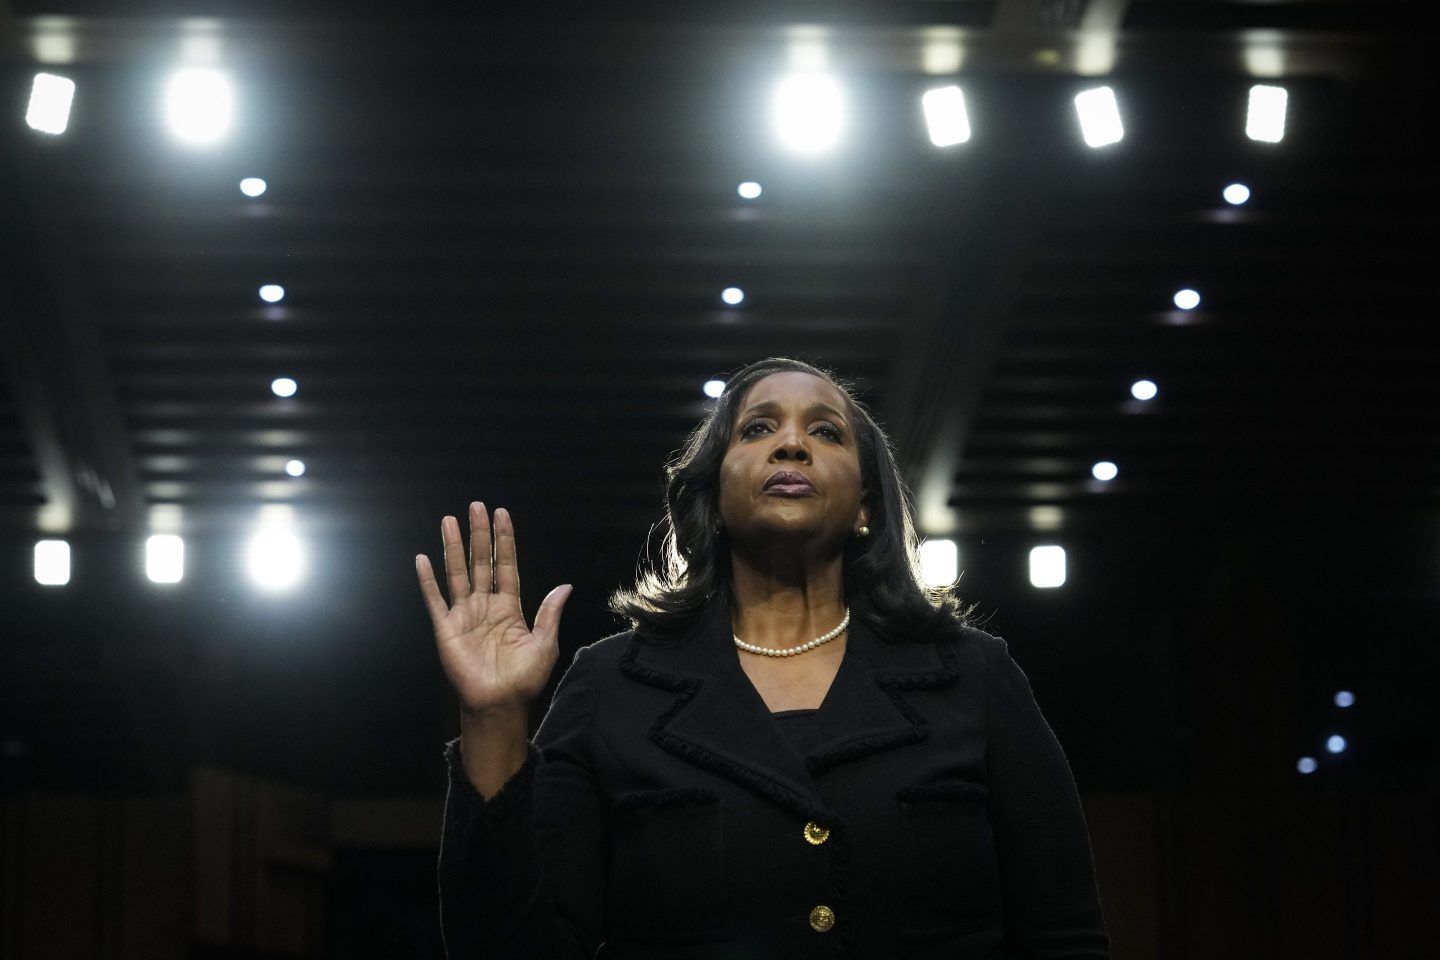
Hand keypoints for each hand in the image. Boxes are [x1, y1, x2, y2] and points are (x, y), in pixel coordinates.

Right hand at [416, 502, 571, 717]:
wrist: (499, 704)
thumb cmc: (524, 678)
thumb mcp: (544, 643)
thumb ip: (549, 613)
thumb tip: (565, 586)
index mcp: (509, 607)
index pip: (506, 565)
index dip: (504, 540)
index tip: (501, 514)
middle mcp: (485, 605)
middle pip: (481, 561)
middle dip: (479, 534)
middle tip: (476, 506)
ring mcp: (464, 615)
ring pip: (457, 572)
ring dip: (452, 546)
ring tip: (448, 520)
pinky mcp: (446, 628)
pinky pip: (435, 599)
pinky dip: (427, 579)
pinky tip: (422, 558)